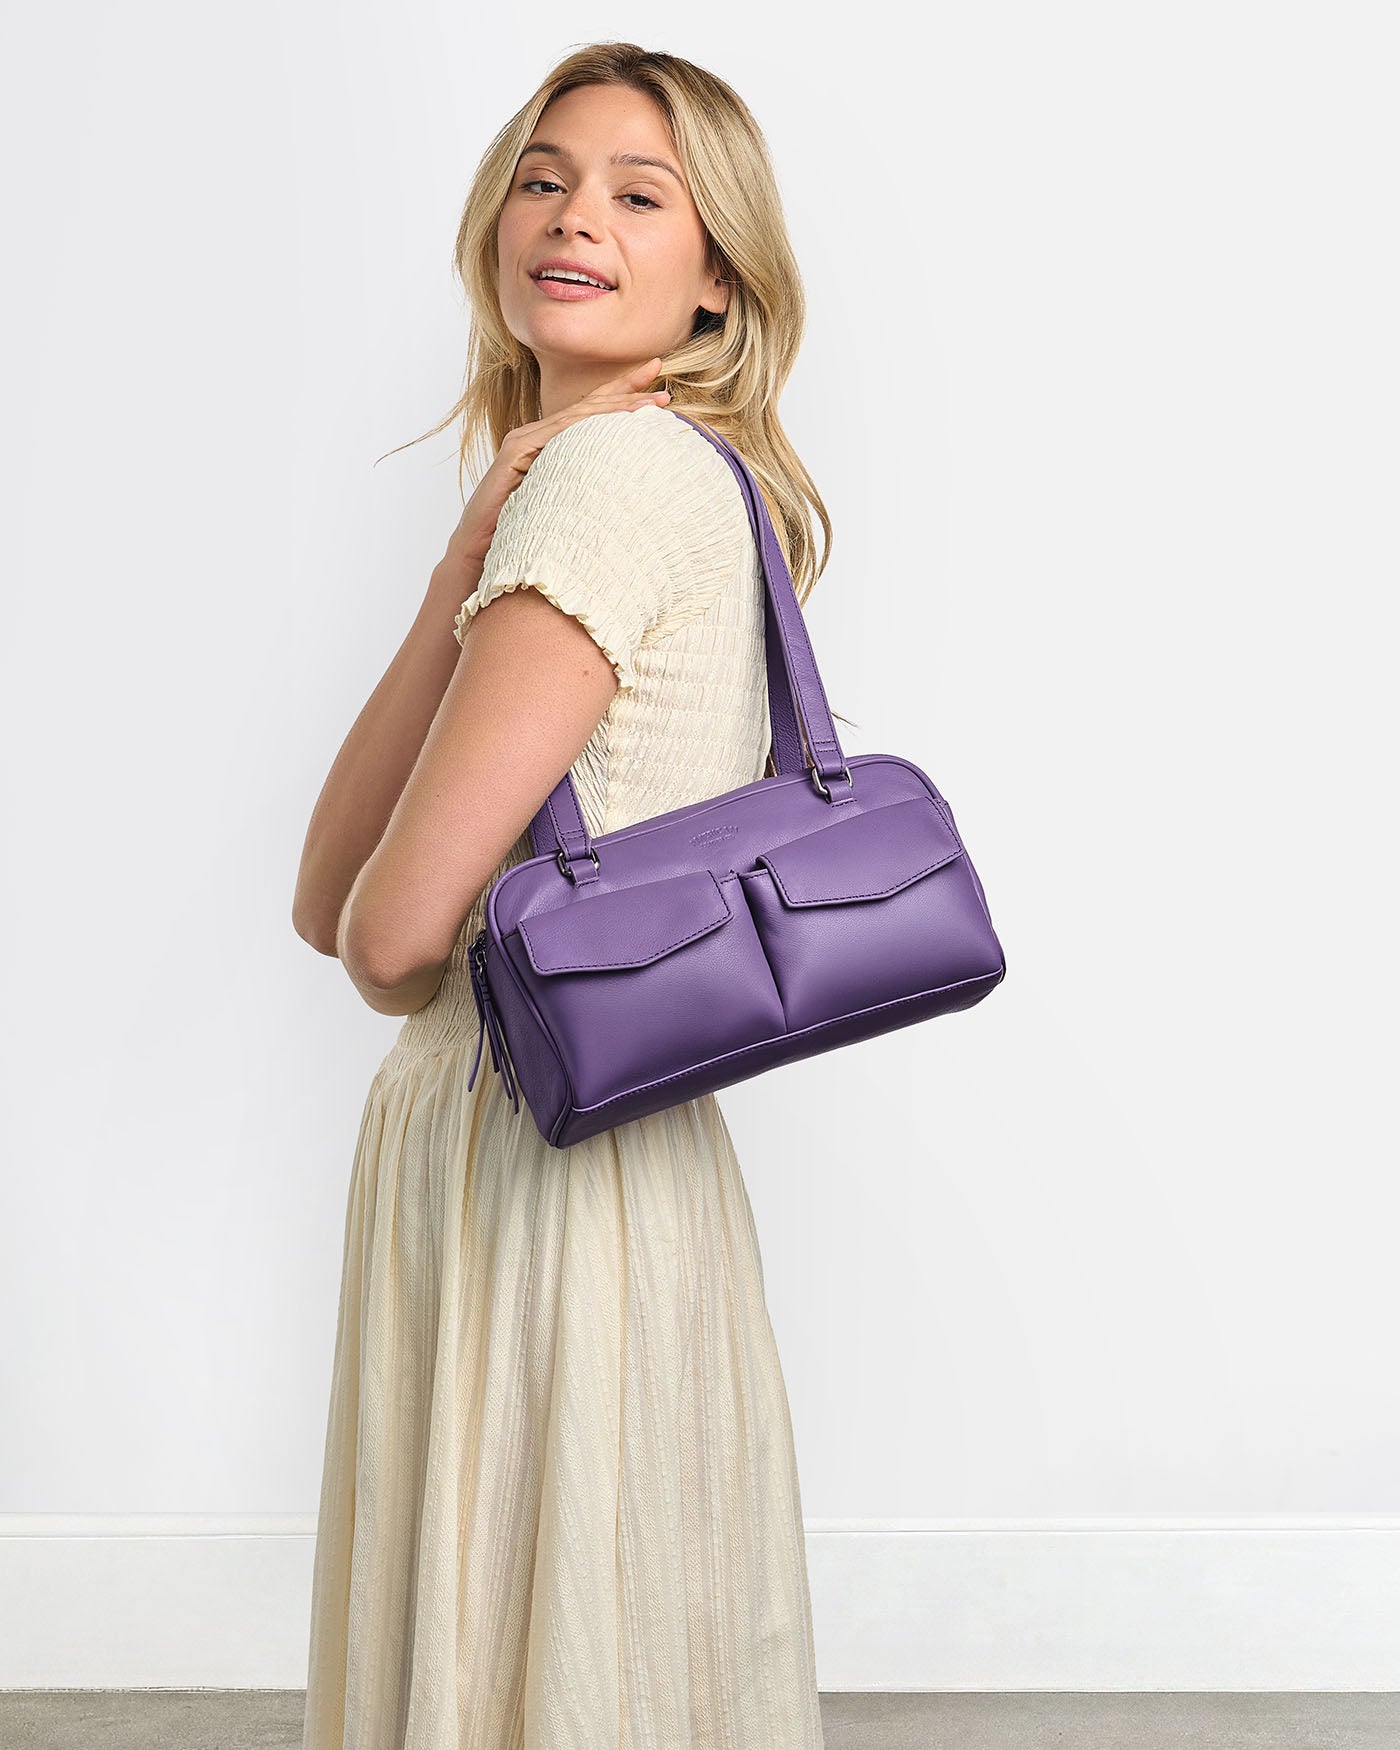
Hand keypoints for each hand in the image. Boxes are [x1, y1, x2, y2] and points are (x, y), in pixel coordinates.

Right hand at [442, 358, 671, 571]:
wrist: (480, 555)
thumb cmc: (521, 535)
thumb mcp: (564, 505)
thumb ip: (585, 488)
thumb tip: (628, 488)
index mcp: (549, 445)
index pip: (591, 414)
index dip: (623, 395)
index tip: (658, 388)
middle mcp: (535, 436)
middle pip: (588, 407)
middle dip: (627, 391)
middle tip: (662, 384)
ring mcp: (523, 441)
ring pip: (578, 416)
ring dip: (617, 405)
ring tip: (652, 401)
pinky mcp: (514, 454)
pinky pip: (557, 435)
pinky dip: (588, 425)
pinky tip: (616, 420)